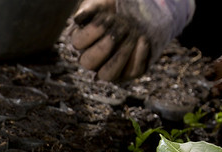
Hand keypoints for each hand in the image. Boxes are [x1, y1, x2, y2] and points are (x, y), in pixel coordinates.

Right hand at [70, 0, 193, 81]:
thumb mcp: (101, 4)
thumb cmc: (114, 8)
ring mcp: (110, 68)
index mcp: (82, 42)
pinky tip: (143, 39)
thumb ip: (89, 9)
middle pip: (89, 63)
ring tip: (133, 35)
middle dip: (105, 46)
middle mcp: (93, 60)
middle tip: (121, 28)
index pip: (78, 43)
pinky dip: (139, 56)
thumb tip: (78, 19)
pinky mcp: (129, 72)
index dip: (92, 32)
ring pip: (108, 74)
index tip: (108, 17)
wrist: (138, 12)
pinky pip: (132, 72)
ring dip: (120, 56)